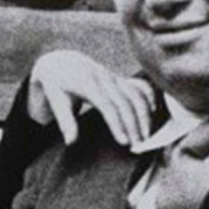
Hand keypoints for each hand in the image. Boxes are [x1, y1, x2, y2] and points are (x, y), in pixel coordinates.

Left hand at [27, 50, 155, 148]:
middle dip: (134, 124)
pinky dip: (148, 96)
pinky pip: (139, 85)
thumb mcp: (55, 100)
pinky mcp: (119, 79)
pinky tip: (154, 111)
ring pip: (135, 94)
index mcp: (87, 84)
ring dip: (144, 114)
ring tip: (146, 136)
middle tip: (139, 145)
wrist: (62, 62)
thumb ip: (65, 121)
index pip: (107, 105)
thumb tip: (70, 141)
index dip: (117, 123)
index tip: (124, 142)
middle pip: (125, 101)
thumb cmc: (56, 85)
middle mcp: (104, 79)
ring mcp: (113, 77)